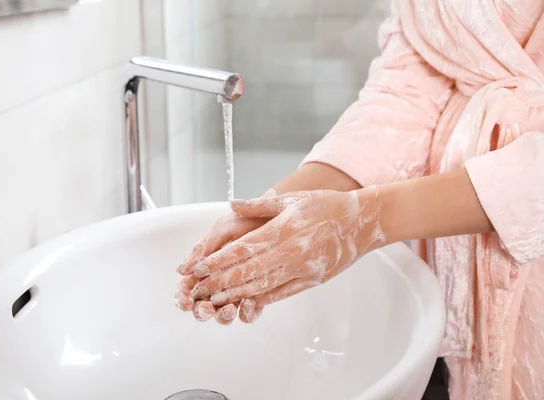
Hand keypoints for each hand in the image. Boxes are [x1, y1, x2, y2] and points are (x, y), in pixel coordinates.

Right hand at [174, 191, 274, 323]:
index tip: (184, 302)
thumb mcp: (224, 229)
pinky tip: (248, 304)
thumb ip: (203, 248)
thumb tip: (181, 270)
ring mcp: (238, 290)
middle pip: (203, 305)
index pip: (189, 288)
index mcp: (206, 267)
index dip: (183, 298)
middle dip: (201, 311)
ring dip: (222, 316)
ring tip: (228, 309)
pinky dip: (246, 314)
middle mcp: (220, 281)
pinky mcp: (259, 295)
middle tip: (206, 308)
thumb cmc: (248, 220)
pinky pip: (249, 313)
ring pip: (224, 313)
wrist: (280, 218)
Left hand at [190, 188, 386, 322]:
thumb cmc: (326, 206)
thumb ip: (259, 204)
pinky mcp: (311, 280)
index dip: (218, 260)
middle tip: (197, 289)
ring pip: (262, 285)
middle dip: (219, 281)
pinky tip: (244, 303)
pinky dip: (261, 299)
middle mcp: (291, 251)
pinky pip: (282, 292)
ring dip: (235, 294)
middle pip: (248, 270)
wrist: (361, 222)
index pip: (243, 248)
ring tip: (214, 300)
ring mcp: (302, 268)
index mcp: (283, 228)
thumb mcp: (292, 199)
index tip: (199, 267)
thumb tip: (232, 205)